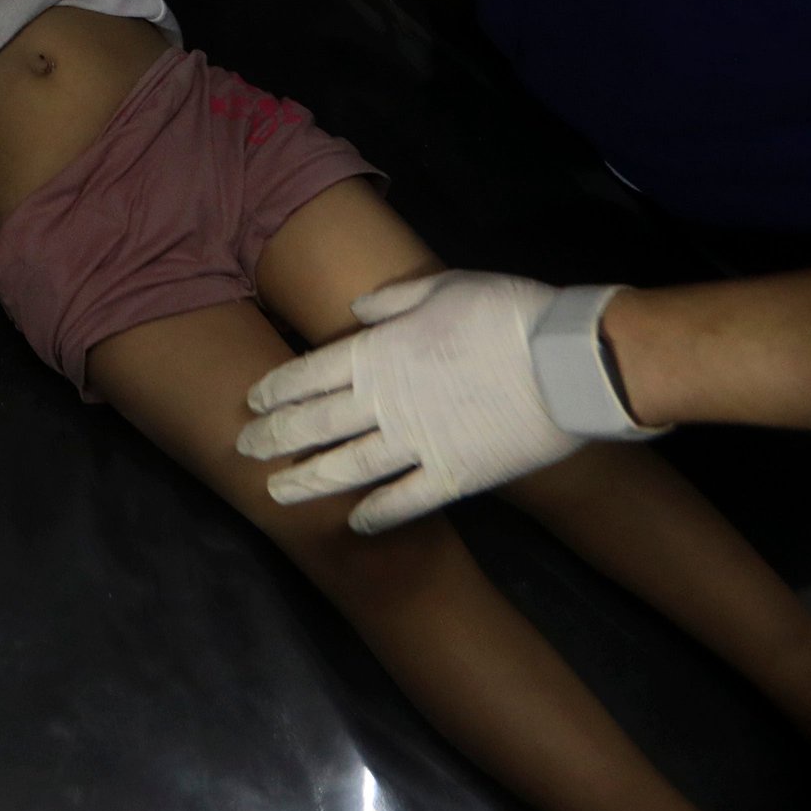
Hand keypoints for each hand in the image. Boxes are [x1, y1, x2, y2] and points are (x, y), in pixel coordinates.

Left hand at [237, 273, 656, 533]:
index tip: (252, 403)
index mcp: (379, 352)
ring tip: (276, 494)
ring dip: (309, 482)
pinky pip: (405, 502)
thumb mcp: (444, 287)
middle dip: (275, 438)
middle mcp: (386, 402)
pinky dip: (377, 515)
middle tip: (243, 450)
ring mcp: (417, 444)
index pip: (309, 375)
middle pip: (316, 425)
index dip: (276, 390)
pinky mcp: (454, 476)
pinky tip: (354, 524)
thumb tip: (355, 311)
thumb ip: (393, 301)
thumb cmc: (506, 312)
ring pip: (347, 469)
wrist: (567, 361)